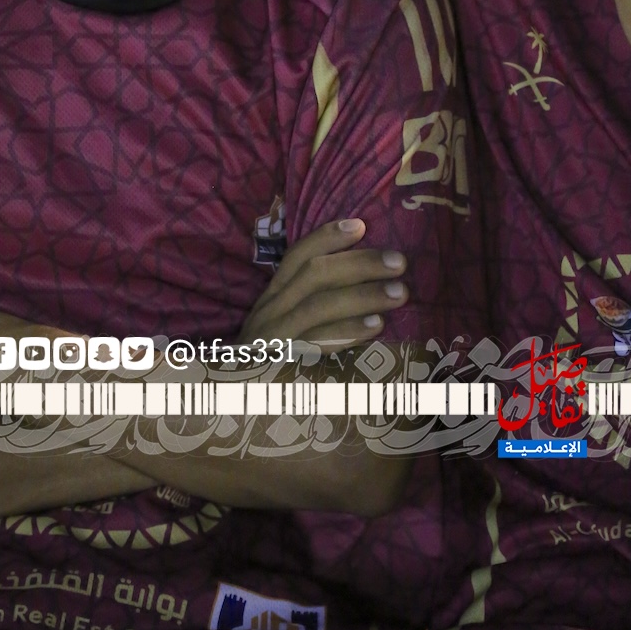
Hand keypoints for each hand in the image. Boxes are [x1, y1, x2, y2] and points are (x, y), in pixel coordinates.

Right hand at [237, 219, 406, 352]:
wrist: (230, 403)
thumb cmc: (269, 364)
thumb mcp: (281, 327)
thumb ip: (309, 305)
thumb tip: (362, 285)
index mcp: (272, 298)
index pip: (297, 257)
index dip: (326, 238)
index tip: (361, 226)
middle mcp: (270, 312)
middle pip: (313, 275)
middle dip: (359, 264)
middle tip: (399, 261)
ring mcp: (273, 339)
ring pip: (317, 306)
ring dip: (362, 295)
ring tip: (400, 293)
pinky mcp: (280, 366)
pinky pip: (315, 344)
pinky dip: (346, 331)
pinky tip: (376, 326)